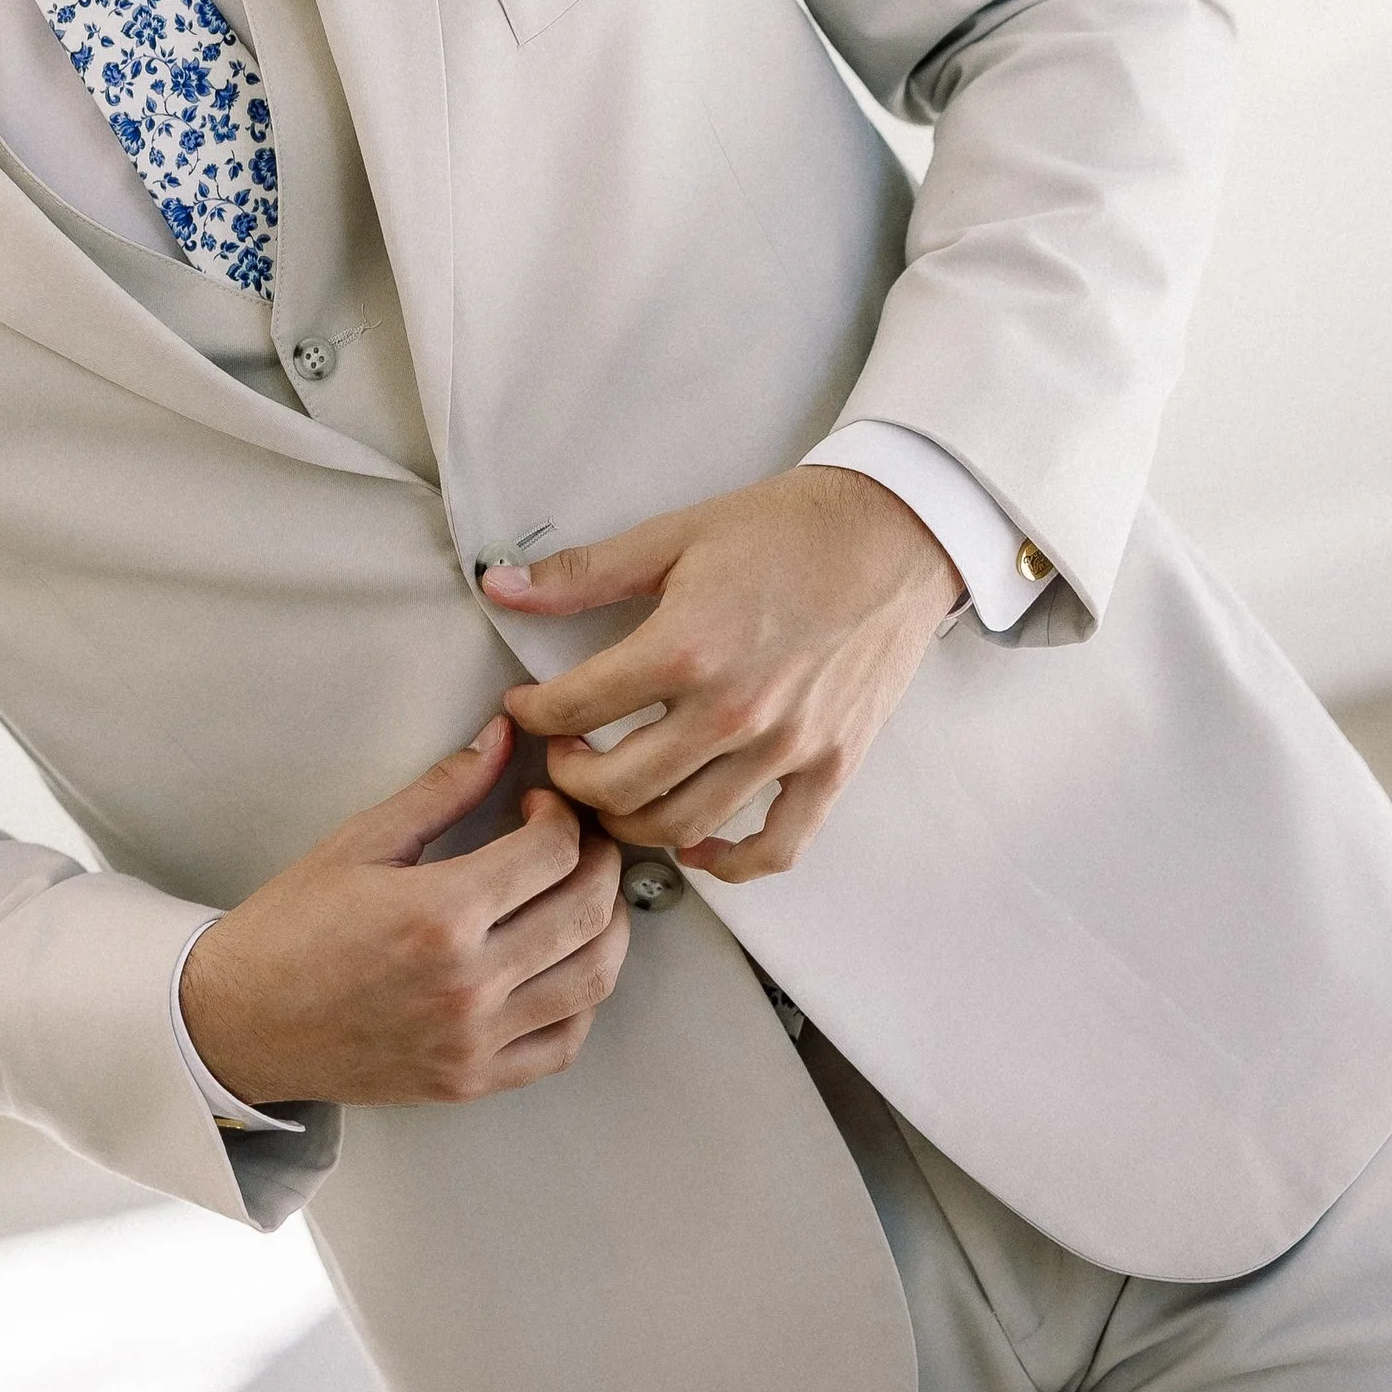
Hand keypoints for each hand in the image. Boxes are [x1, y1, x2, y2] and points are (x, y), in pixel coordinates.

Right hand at [177, 716, 630, 1109]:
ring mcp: (475, 1040)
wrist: (239, 1021)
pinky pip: (564, 1043)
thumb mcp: (361, 841)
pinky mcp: (472, 1080)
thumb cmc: (290, 929)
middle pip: (588, 909)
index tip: (542, 803)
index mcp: (439, 914)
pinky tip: (561, 963)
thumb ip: (443, 788)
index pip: (555, 850)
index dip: (563, 812)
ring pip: (593, 979)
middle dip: (601, 857)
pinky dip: (582, 999)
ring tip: (581, 893)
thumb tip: (502, 736)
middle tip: (579, 837)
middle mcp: (469, 983)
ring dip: (607, 925)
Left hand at [483, 467, 958, 882]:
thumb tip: (498, 586)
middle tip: (564, 757)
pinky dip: (729, 864)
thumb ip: (582, 573)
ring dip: (631, 822)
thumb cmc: (784, 527)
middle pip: (619, 787)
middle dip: (572, 780)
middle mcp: (733, 712)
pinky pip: (775, 848)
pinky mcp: (832, 766)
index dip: (533, 713)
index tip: (525, 707)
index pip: (575, 710)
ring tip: (614, 794)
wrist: (892, 532)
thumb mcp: (673, 536)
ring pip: (683, 826)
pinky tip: (697, 847)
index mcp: (685, 649)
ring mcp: (786, 748)